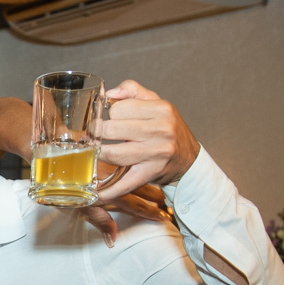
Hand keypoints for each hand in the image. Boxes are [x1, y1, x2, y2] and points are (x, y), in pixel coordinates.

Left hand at [93, 80, 200, 202]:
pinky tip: (96, 194)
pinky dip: (108, 191)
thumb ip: (132, 90)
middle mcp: (160, 130)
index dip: (110, 115)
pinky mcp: (151, 173)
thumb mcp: (156, 103)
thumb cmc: (167, 129)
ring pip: (113, 154)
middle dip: (98, 133)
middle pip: (111, 129)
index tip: (110, 120)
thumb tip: (109, 93)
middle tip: (95, 136)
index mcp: (161, 109)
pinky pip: (124, 183)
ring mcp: (156, 153)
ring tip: (97, 152)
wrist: (188, 159)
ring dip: (99, 155)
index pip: (118, 109)